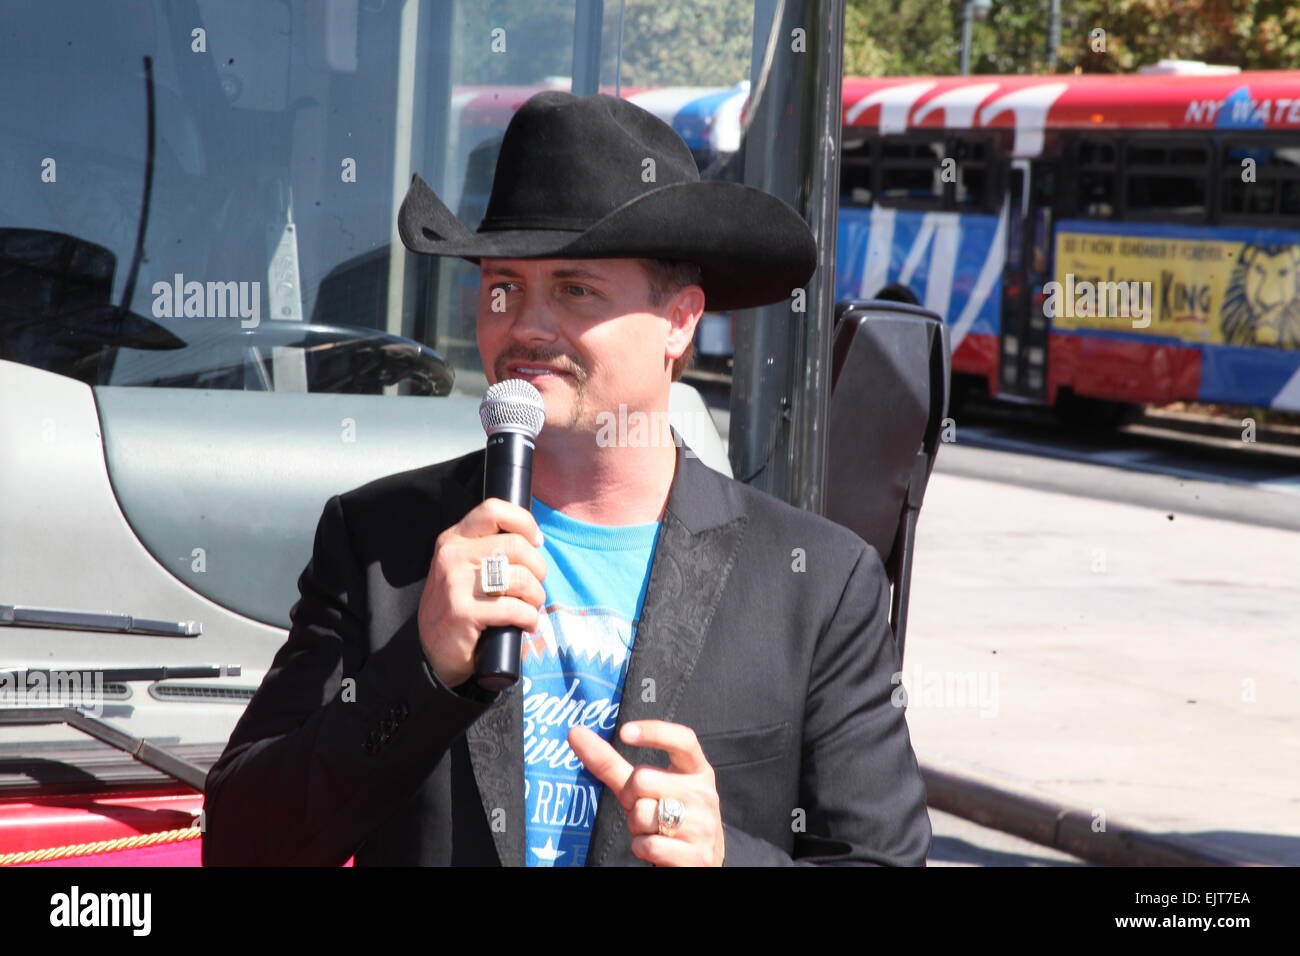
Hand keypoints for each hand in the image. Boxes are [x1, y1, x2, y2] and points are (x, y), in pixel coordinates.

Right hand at [417, 497, 546, 688]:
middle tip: (535, 588)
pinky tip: (526, 625)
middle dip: (538, 569)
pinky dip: (529, 619)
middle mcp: (452, 556)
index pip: (493, 510)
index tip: (536, 542)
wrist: (431, 652)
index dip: (524, 522)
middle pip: (516, 545)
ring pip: (520, 577)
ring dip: (536, 596)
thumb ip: (488, 550)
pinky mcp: (463, 613)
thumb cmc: (460, 606)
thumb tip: (534, 540)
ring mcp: (455, 584)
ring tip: (530, 608)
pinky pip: (514, 609)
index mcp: (454, 540)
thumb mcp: (464, 569)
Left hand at [568, 720, 724, 866]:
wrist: (698, 860)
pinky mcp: (697, 855)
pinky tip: (658, 848)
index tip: (624, 732)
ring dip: (637, 827)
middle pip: (643, 780)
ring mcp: (704, 825)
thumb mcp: (643, 788)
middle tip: (643, 809)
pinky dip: (642, 848)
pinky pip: (649, 845)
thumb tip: (575, 732)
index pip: (683, 740)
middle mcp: (704, 793)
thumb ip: (611, 762)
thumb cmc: (665, 816)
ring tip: (653, 830)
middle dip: (630, 798)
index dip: (655, 732)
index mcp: (696, 770)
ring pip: (643, 813)